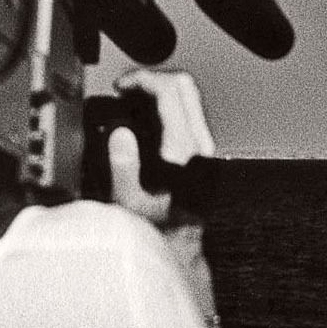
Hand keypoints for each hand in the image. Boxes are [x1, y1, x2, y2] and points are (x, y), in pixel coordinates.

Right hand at [103, 69, 216, 225]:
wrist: (181, 248)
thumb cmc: (156, 231)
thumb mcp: (128, 204)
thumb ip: (123, 167)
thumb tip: (121, 135)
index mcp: (184, 153)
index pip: (170, 92)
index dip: (142, 79)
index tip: (120, 86)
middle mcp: (201, 146)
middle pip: (184, 86)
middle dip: (152, 79)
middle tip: (125, 89)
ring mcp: (206, 148)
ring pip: (190, 97)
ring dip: (160, 91)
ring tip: (131, 101)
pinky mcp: (205, 153)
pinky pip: (189, 114)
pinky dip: (167, 106)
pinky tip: (145, 120)